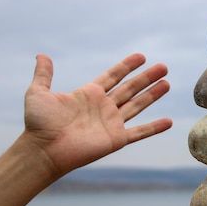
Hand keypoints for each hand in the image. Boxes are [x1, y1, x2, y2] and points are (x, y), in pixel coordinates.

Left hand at [22, 53, 172, 176]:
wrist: (44, 150)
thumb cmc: (39, 124)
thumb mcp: (38, 93)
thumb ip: (44, 75)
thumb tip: (42, 55)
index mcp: (89, 94)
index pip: (113, 76)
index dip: (127, 66)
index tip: (141, 56)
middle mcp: (103, 107)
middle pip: (130, 88)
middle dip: (146, 77)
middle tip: (163, 67)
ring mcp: (111, 123)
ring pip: (138, 105)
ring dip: (153, 95)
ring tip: (167, 84)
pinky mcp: (116, 139)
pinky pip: (139, 132)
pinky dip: (154, 128)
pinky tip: (168, 121)